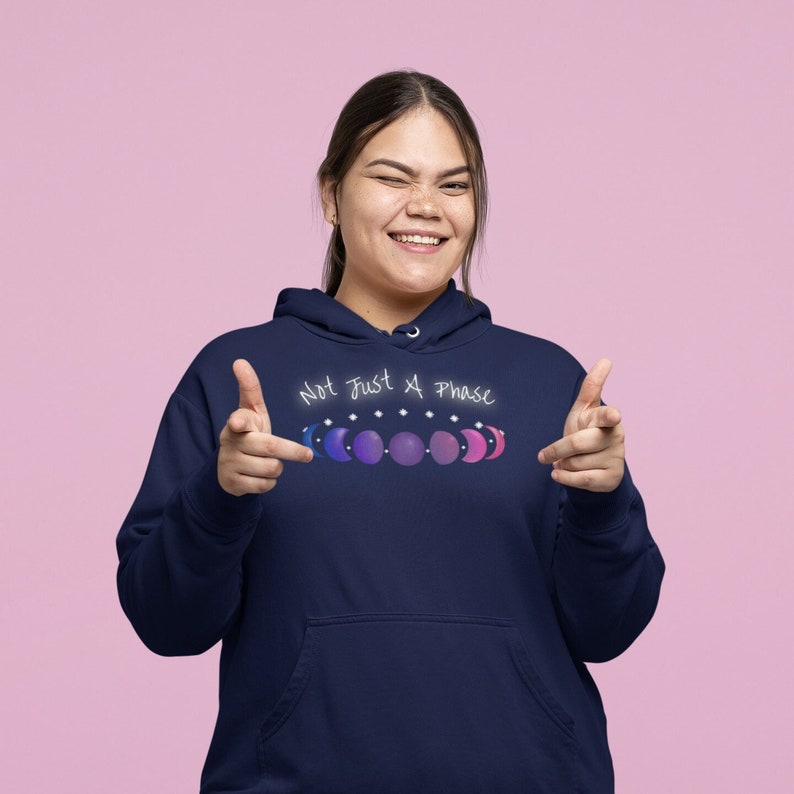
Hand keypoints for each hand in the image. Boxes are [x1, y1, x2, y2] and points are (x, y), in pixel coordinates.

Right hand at [218, 359, 312, 495]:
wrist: (230, 467)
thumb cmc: (248, 432)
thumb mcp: (251, 411)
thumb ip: (250, 388)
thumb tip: (239, 361)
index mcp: (237, 423)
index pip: (240, 419)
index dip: (240, 419)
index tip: (237, 420)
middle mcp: (231, 442)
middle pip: (270, 447)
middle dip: (292, 451)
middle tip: (308, 455)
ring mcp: (230, 463)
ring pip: (271, 469)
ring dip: (277, 468)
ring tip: (267, 463)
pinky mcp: (232, 484)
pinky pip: (264, 485)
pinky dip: (269, 482)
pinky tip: (259, 476)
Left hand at [537, 359, 624, 492]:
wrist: (593, 464)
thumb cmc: (586, 430)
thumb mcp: (583, 410)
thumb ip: (591, 387)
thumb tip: (606, 359)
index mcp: (606, 418)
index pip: (605, 415)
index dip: (609, 414)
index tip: (615, 414)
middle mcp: (616, 437)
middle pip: (577, 443)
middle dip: (557, 450)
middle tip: (544, 455)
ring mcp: (616, 458)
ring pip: (576, 463)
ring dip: (562, 464)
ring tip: (567, 462)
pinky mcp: (611, 478)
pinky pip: (580, 480)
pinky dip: (564, 478)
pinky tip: (559, 474)